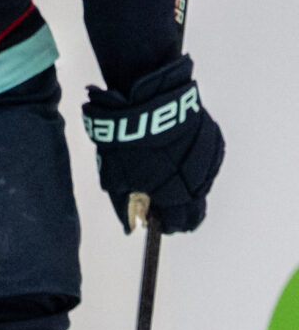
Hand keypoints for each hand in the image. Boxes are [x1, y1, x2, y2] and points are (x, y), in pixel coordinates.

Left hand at [83, 57, 223, 233]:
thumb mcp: (116, 178)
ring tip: (169, 176)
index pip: (179, 223)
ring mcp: (209, 162)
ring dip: (189, 186)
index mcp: (175, 196)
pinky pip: (206, 162)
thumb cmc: (129, 143)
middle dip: (181, 212)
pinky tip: (179, 157)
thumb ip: (127, 205)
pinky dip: (195, 165)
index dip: (168, 226)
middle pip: (196, 209)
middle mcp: (198, 183)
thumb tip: (131, 225)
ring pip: (202, 184)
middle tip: (166, 208)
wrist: (150, 103)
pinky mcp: (214, 142)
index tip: (159, 223)